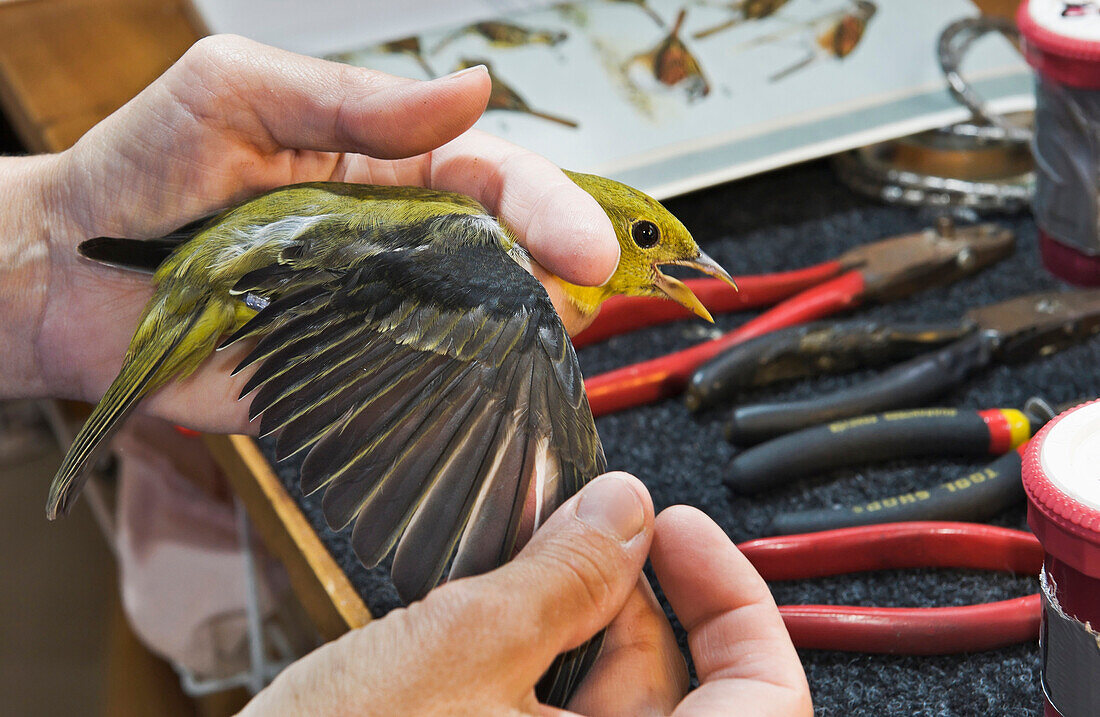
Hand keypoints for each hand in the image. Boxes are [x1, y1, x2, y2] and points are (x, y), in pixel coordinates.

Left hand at [3, 34, 618, 427]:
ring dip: (525, 340)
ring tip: (555, 351)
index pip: (493, 180)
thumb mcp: (237, 93)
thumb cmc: (144, 170)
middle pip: (505, 258)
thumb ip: (351, 101)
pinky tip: (497, 408)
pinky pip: (418, 393)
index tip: (585, 246)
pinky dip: (465, 403)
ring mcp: (375, 318)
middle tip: (585, 298)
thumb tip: (469, 90)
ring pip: (477, 329)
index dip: (549, 207)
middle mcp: (395, 246)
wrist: (70, 274)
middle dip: (558, 277)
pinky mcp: (346, 383)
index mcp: (386, 170)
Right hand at [240, 473, 811, 715]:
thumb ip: (559, 578)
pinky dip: (533, 683)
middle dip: (626, 600)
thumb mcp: (454, 657)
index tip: (676, 528)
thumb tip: (626, 511)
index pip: (766, 696)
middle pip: (682, 696)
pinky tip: (481, 643)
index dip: (734, 596)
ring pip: (612, 716)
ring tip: (505, 587)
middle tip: (567, 541)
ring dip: (570, 638)